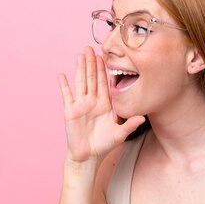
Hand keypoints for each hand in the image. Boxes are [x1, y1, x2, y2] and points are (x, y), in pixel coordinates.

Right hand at [59, 46, 145, 162]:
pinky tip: (62, 75)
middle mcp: (92, 102)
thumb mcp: (119, 134)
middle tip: (91, 48)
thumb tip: (143, 118)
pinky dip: (64, 86)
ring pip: (81, 82)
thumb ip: (130, 125)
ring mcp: (80, 105)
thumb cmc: (104, 145)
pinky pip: (67, 96)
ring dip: (80, 68)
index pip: (104, 83)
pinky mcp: (70, 111)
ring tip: (80, 54)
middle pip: (92, 78)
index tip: (105, 56)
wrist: (88, 156)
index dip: (104, 70)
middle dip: (92, 63)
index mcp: (105, 105)